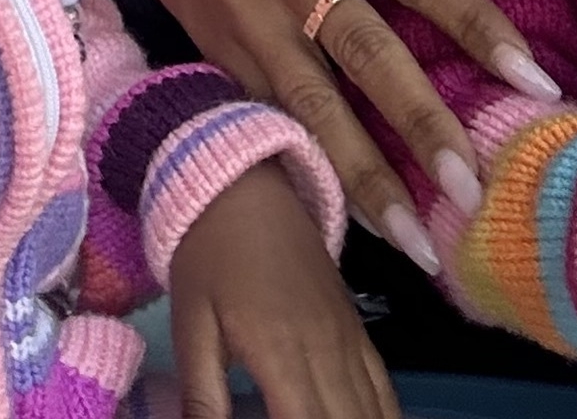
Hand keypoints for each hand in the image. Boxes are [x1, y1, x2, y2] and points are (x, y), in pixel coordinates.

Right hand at [48, 0, 550, 265]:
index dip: (471, 23)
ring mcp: (251, 18)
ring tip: (419, 238)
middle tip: (472, 186)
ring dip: (367, 174)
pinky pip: (275, 114)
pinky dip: (310, 165)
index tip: (530, 75)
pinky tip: (347, 219)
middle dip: (420, 124)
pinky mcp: (223, 50)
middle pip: (366, 55)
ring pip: (316, 105)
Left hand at [165, 163, 396, 418]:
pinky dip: (384, 418)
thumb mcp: (192, 324)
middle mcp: (325, 352)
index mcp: (280, 354)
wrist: (245, 181)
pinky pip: (383, 389)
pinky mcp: (355, 330)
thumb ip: (203, 394)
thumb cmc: (209, 253)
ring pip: (372, 414)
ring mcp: (347, 341)